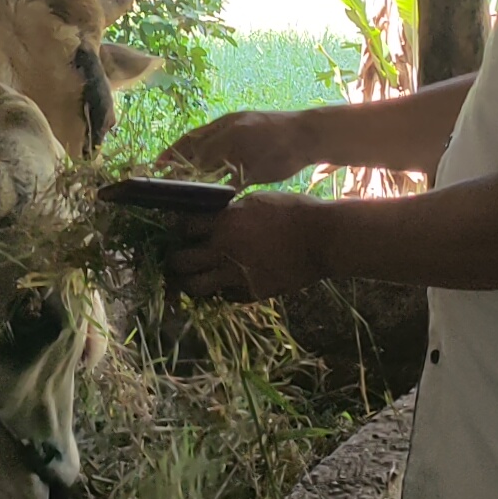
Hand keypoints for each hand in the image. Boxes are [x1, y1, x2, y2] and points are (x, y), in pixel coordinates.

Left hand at [156, 110, 315, 187]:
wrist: (308, 133)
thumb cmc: (274, 132)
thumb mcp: (243, 126)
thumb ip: (221, 138)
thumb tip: (197, 153)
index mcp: (226, 122)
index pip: (191, 137)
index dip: (172, 152)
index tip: (156, 165)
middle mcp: (229, 134)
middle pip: (194, 154)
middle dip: (176, 170)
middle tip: (161, 185)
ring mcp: (242, 150)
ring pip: (209, 170)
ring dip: (193, 184)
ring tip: (179, 197)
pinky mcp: (254, 169)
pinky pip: (231, 184)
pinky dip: (219, 194)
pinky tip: (210, 205)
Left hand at [166, 191, 329, 301]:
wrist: (322, 238)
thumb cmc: (293, 211)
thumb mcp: (257, 201)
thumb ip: (231, 211)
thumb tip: (214, 217)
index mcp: (224, 222)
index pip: (183, 228)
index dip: (181, 231)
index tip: (185, 233)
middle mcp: (223, 250)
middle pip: (180, 261)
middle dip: (175, 261)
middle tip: (179, 261)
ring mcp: (236, 275)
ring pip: (195, 287)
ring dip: (191, 282)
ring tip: (195, 278)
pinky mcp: (251, 293)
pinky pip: (224, 297)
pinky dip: (222, 291)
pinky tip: (228, 283)